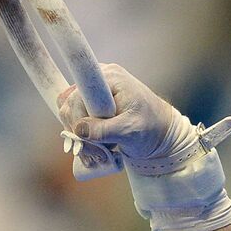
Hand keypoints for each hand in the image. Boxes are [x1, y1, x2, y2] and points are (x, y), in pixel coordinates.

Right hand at [56, 63, 185, 172]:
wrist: (162, 132)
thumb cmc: (151, 129)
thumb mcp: (130, 131)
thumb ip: (105, 130)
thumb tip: (79, 131)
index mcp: (110, 78)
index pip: (77, 94)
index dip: (76, 118)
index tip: (85, 138)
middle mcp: (99, 78)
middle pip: (69, 103)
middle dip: (77, 131)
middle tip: (93, 152)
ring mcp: (94, 89)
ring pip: (68, 111)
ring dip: (77, 135)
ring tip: (96, 152)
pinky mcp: (92, 101)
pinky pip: (74, 116)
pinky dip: (79, 134)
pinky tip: (92, 146)